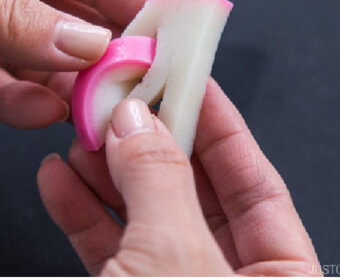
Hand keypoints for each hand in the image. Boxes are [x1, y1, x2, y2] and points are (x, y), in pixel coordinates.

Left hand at [0, 0, 158, 128]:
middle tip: (137, 75)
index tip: (160, 13)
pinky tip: (45, 111)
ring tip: (96, 105)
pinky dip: (12, 103)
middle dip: (93, 48)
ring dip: (60, 85)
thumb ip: (5, 13)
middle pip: (45, 12)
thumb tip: (81, 41)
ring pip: (18, 59)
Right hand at [37, 83, 318, 274]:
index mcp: (280, 279)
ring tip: (78, 135)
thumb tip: (137, 121)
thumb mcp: (171, 258)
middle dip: (146, 146)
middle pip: (193, 196)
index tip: (182, 79)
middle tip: (117, 99)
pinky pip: (107, 248)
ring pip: (142, 219)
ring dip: (103, 175)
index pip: (256, 184)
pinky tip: (59, 179)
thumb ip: (156, 181)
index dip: (217, 125)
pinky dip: (79, 213)